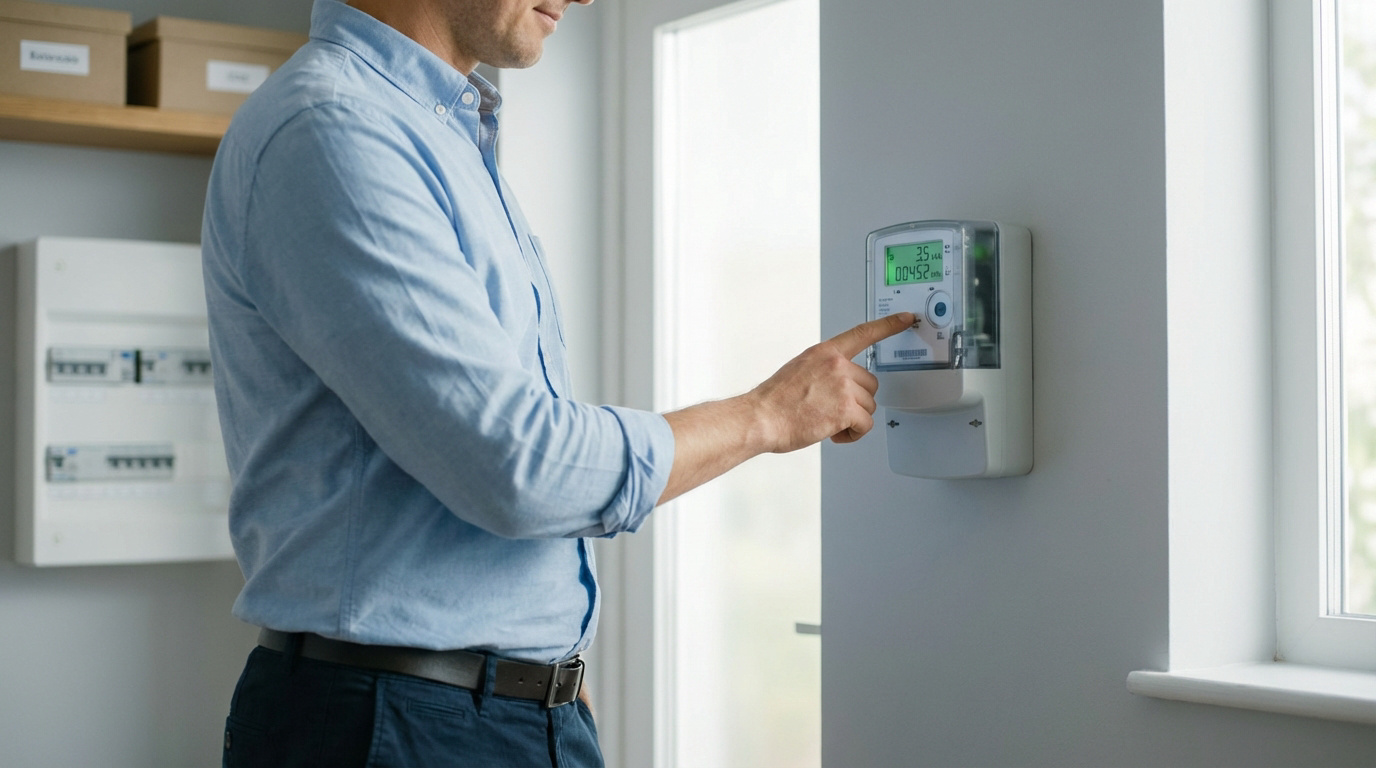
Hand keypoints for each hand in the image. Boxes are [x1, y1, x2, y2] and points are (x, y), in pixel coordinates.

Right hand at [747, 312, 914, 452]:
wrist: (761, 418)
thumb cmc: (775, 401)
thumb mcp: (799, 370)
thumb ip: (823, 371)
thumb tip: (834, 386)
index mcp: (824, 353)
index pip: (862, 333)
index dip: (888, 325)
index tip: (906, 318)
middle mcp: (836, 365)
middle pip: (869, 384)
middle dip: (855, 401)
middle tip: (830, 410)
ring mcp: (842, 386)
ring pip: (868, 406)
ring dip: (852, 419)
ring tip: (826, 422)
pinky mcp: (845, 409)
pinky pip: (865, 424)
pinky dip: (853, 434)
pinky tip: (834, 433)